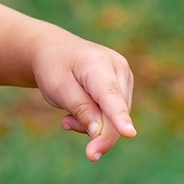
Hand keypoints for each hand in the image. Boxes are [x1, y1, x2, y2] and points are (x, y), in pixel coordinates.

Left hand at [32, 35, 135, 160]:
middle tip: (65, 123)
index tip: (130, 134)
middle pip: (116, 113)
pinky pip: (114, 115)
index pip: (111, 96)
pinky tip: (79, 112)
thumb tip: (99, 133)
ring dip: (93, 125)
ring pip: (116, 118)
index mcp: (98, 63)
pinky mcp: (125, 86)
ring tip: (68, 115)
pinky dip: (97, 120)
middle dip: (94, 131)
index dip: (119, 117)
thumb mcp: (58, 89)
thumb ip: (80, 110)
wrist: (56, 49)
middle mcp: (119, 68)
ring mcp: (125, 76)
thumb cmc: (54, 68)